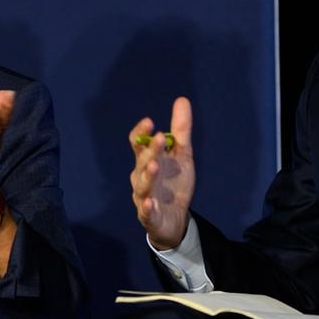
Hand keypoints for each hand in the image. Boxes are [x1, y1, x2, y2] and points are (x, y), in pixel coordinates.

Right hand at [128, 96, 195, 249]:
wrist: (176, 219)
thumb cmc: (174, 184)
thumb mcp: (182, 155)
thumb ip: (180, 131)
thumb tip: (182, 99)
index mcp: (147, 161)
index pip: (137, 144)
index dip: (140, 133)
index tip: (149, 121)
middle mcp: (141, 177)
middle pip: (142, 162)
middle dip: (150, 151)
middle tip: (159, 138)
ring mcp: (144, 197)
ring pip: (142, 186)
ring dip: (147, 176)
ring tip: (154, 166)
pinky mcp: (150, 217)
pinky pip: (146, 212)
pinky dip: (147, 208)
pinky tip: (151, 202)